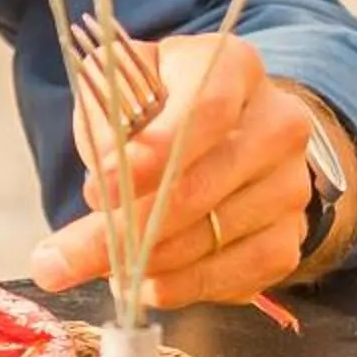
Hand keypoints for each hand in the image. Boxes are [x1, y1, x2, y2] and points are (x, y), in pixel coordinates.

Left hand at [31, 35, 310, 307]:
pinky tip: (144, 283)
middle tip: (64, 257)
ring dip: (146, 264)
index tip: (94, 192)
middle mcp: (278, 125)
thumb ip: (105, 112)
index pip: (204, 111)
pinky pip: (235, 277)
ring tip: (98, 268)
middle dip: (126, 229)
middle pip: (202, 186)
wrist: (230, 134)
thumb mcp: (127, 84)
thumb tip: (101, 177)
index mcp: (235, 68)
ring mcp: (291, 186)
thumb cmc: (165, 105)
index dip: (150, 157)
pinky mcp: (292, 238)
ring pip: (213, 238)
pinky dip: (181, 288)